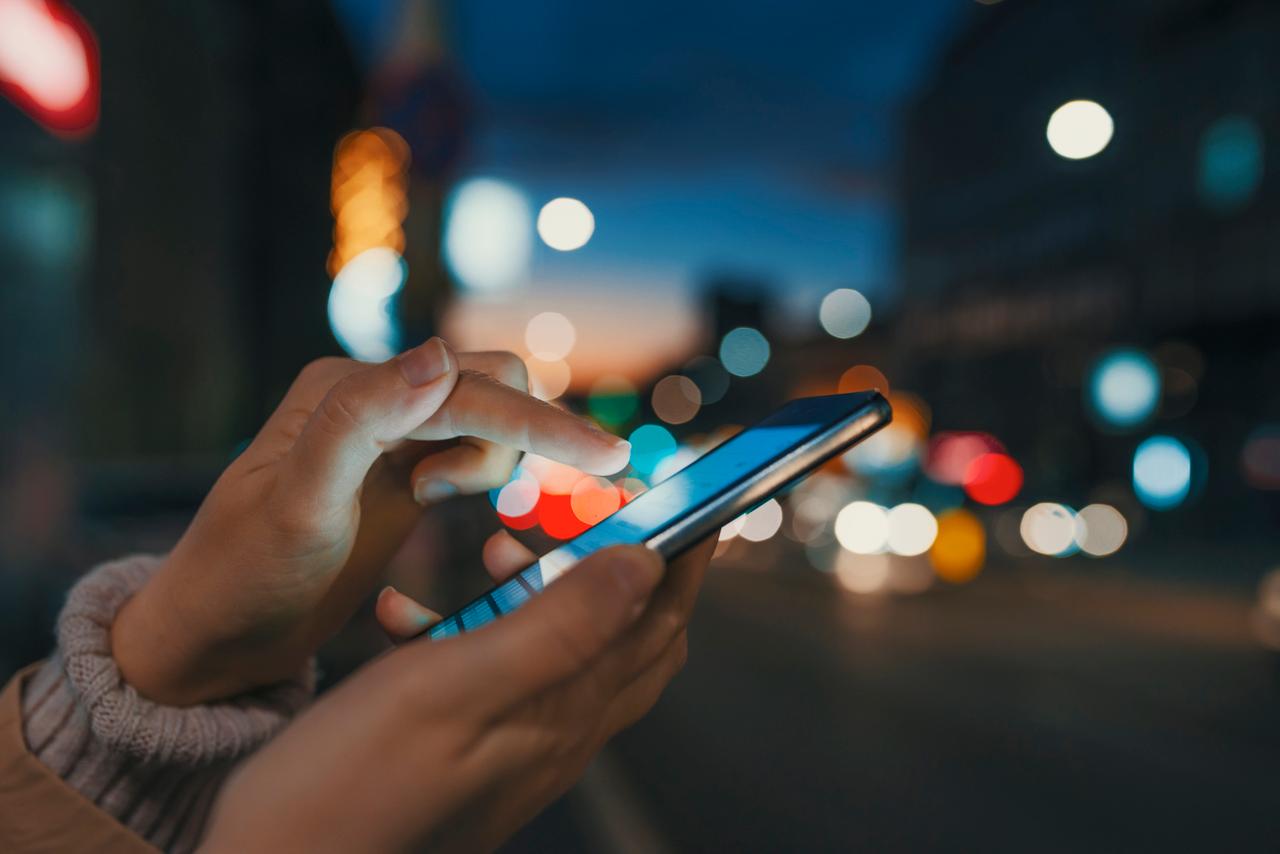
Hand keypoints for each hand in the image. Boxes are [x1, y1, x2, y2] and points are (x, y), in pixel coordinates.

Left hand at [112, 338, 631, 704]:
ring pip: (492, 417)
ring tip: (426, 505)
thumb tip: (441, 354)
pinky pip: (476, 450)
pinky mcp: (405, 468)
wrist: (212, 635)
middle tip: (487, 504)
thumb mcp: (297, 504)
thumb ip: (363, 419)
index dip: (543, 426)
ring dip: (494, 460)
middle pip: (494, 386)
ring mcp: (392, 432)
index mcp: (347, 389)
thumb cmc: (242, 577)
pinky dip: (487, 473)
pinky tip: (443, 504)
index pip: (469, 392)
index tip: (611, 459)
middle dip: (523, 437)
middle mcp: (375, 396)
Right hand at [202, 536, 714, 852]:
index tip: (689, 492)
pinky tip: (418, 614)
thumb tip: (646, 564)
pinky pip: (499, 673)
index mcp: (564, 715)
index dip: (685, 552)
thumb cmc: (347, 786)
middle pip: (629, 634)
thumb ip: (558, 627)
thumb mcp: (453, 687)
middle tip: (587, 509)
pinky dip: (476, 627)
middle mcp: (555, 736)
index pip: (659, 619)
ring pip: (564, 648)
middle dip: (623, 560)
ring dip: (544, 587)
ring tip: (492, 548)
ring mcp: (514, 749)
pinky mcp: (470, 751)